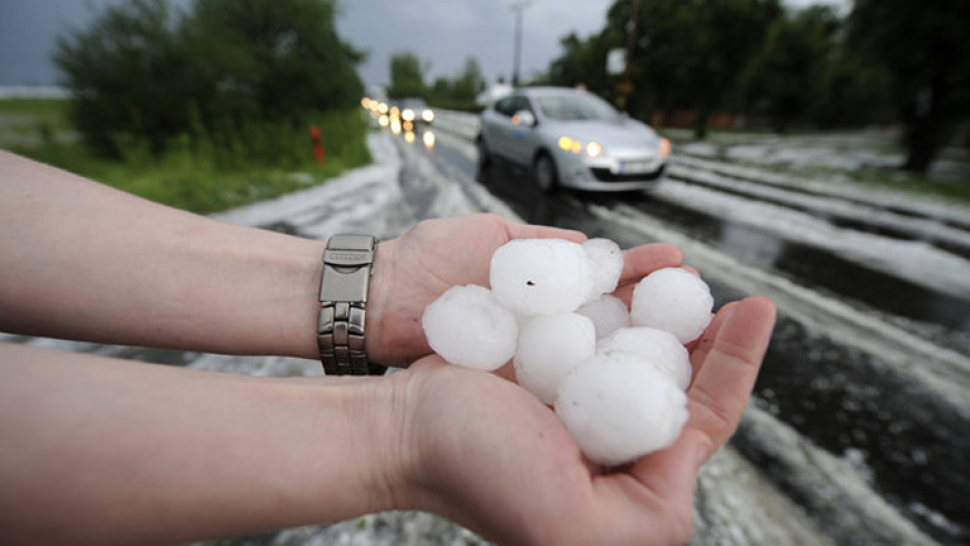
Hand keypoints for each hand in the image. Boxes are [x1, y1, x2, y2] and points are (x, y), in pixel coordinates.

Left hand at [365, 214, 682, 366]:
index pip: (605, 279)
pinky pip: (564, 379)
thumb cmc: (428, 258)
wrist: (377, 297)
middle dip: (655, 310)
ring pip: (596, 352)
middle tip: (700, 302)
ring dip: (639, 343)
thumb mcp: (496, 238)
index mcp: (545, 287)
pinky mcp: (516, 384)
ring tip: (687, 333)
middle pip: (611, 319)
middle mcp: (546, 326)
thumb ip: (545, 245)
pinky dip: (597, 373)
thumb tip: (596, 249)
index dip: (641, 272)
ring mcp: (534, 357)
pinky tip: (633, 366)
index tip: (678, 261)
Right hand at [385, 296, 775, 545]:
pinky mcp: (547, 356)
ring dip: (670, 310)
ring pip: (641, 343)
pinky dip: (622, 294)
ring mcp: (578, 392)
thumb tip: (689, 452)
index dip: (736, 365)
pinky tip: (637, 274)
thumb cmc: (475, 473)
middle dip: (711, 335)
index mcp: (625, 477)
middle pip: (678, 377)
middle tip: (732, 294)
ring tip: (689, 278)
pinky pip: (597, 318)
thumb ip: (652, 515)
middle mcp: (606, 434)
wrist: (403, 424)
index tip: (754, 309)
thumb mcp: (573, 526)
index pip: (700, 420)